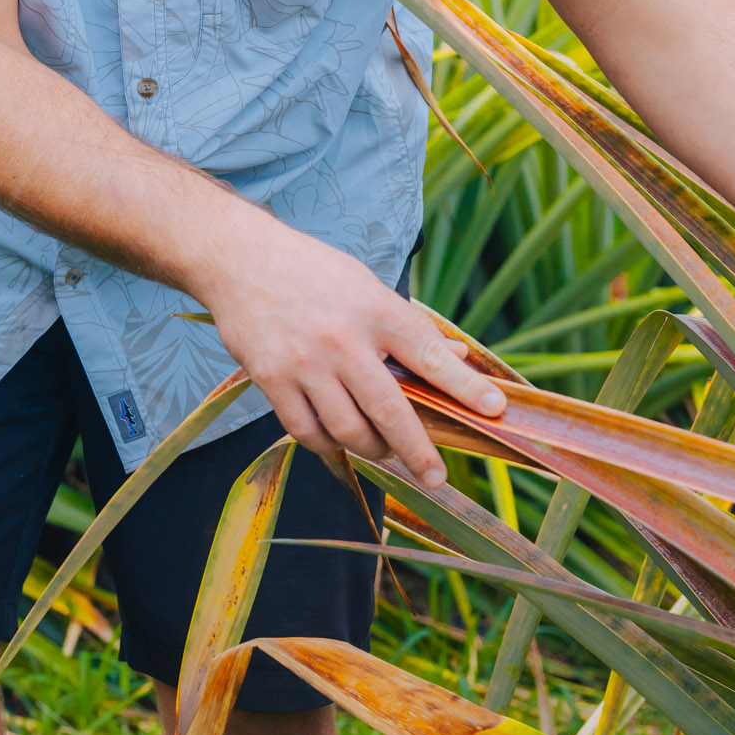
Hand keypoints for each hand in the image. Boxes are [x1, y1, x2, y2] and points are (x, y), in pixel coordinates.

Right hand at [193, 219, 502, 487]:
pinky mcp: (271, 379)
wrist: (240, 259)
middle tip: (434, 475)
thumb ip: (408, 326)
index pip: (429, 355)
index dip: (465, 387)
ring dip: (372, 449)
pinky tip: (338, 442)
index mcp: (375, 310)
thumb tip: (456, 360)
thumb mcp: (367, 286)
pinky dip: (327, 445)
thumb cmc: (311, 272)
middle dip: (417, 450)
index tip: (494, 410)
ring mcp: (305, 363)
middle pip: (390, 409)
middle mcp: (342, 339)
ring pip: (348, 429)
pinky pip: (306, 431)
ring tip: (383, 450)